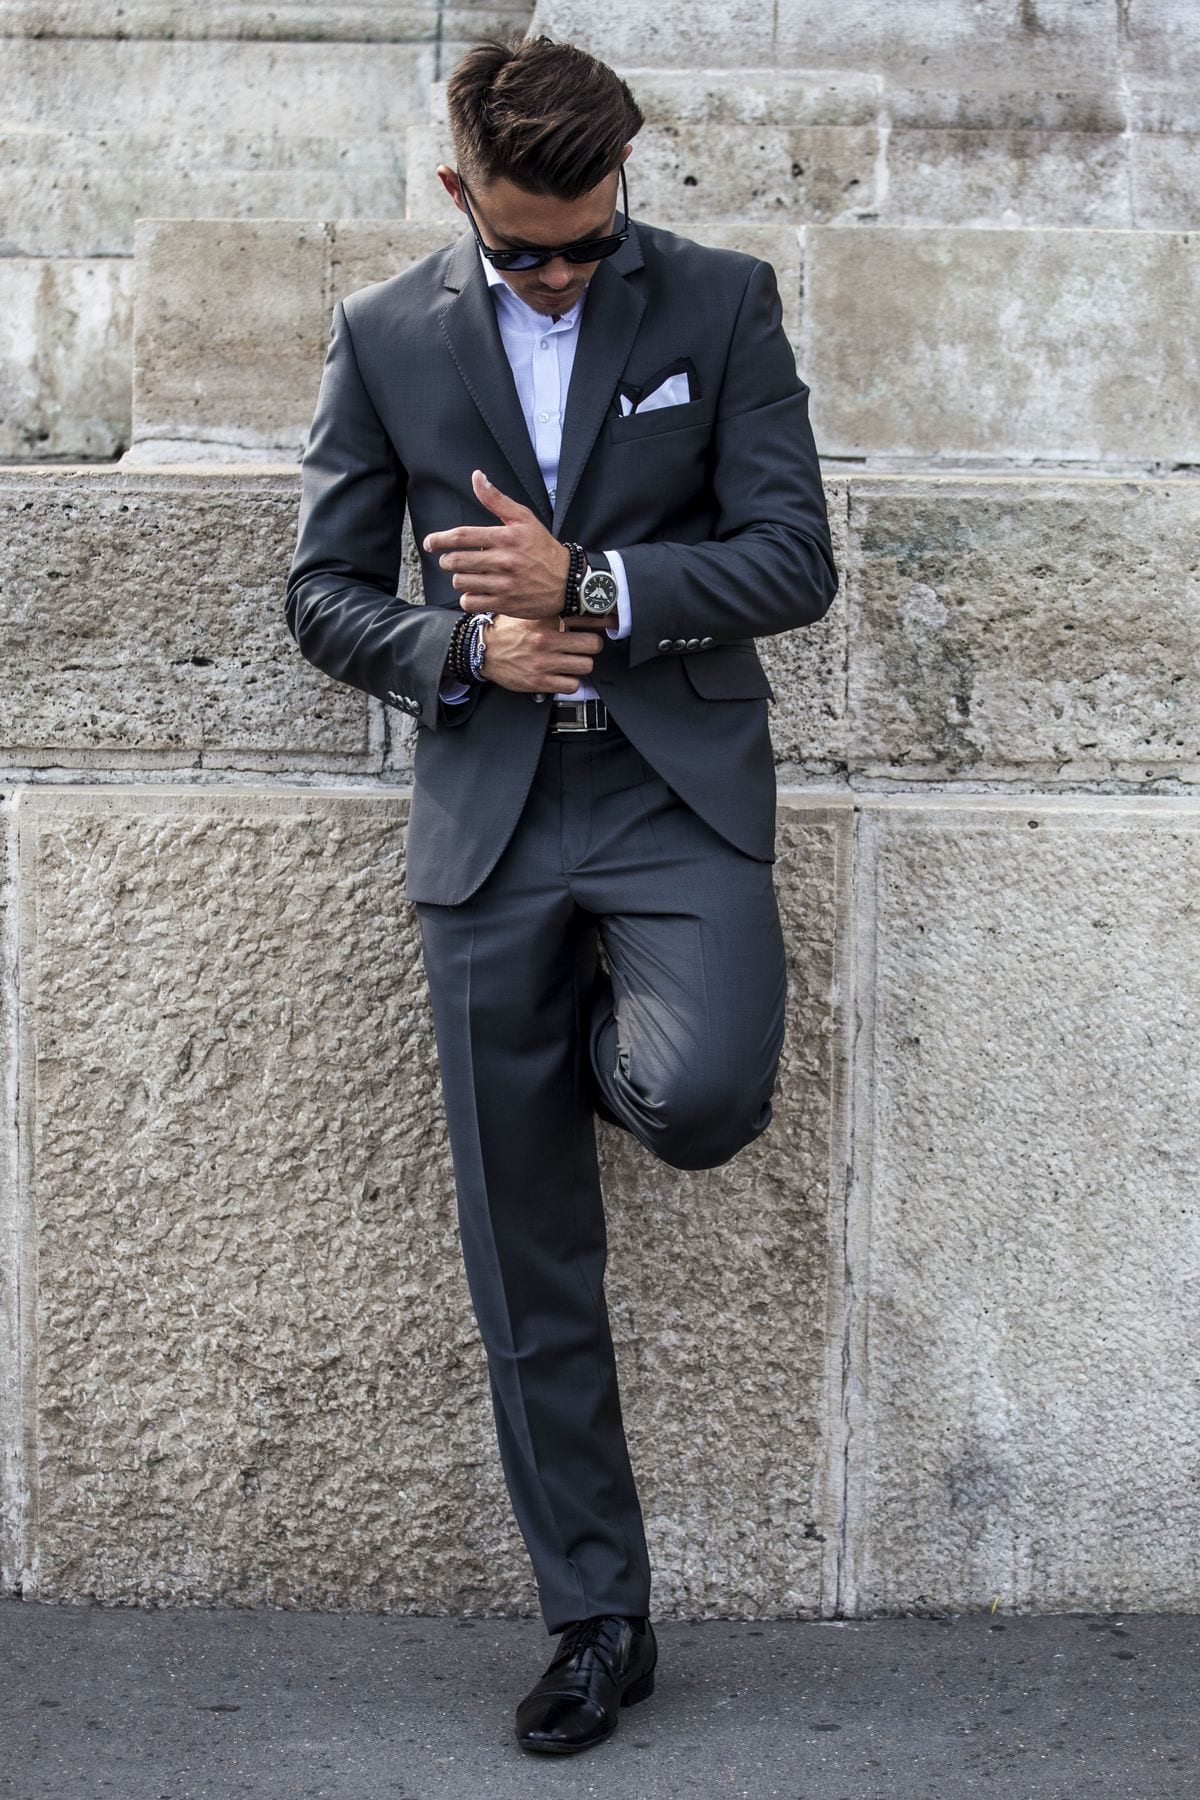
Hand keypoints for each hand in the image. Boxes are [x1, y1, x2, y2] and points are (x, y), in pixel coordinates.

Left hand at [424, 470, 570, 618]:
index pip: (462, 536)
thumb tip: (477, 476)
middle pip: (456, 561)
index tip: (429, 542)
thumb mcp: (524, 518)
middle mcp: (504, 561)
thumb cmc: (543, 548)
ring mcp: (504, 585)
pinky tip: (476, 591)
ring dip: (459, 578)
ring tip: (467, 575)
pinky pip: (471, 602)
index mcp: (505, 538)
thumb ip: (496, 499)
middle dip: (446, 560)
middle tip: (450, 560)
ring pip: (461, 582)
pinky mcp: (505, 604)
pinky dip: (468, 597)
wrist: (568, 581)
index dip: (439, 539)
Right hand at [474, 611, 609, 694]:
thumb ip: (554, 609)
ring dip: (582, 664)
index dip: (603, 620)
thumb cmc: (508, 630)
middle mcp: (546, 639)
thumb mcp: (530, 612)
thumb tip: (584, 605)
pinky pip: (572, 685)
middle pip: (593, 644)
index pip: (586, 617)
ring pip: (586, 665)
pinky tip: (563, 675)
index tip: (611, 622)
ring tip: (573, 661)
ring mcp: (543, 662)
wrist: (483, 651)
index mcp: (545, 619)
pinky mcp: (538, 681)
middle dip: (592, 645)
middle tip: (586, 645)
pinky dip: (571, 682)